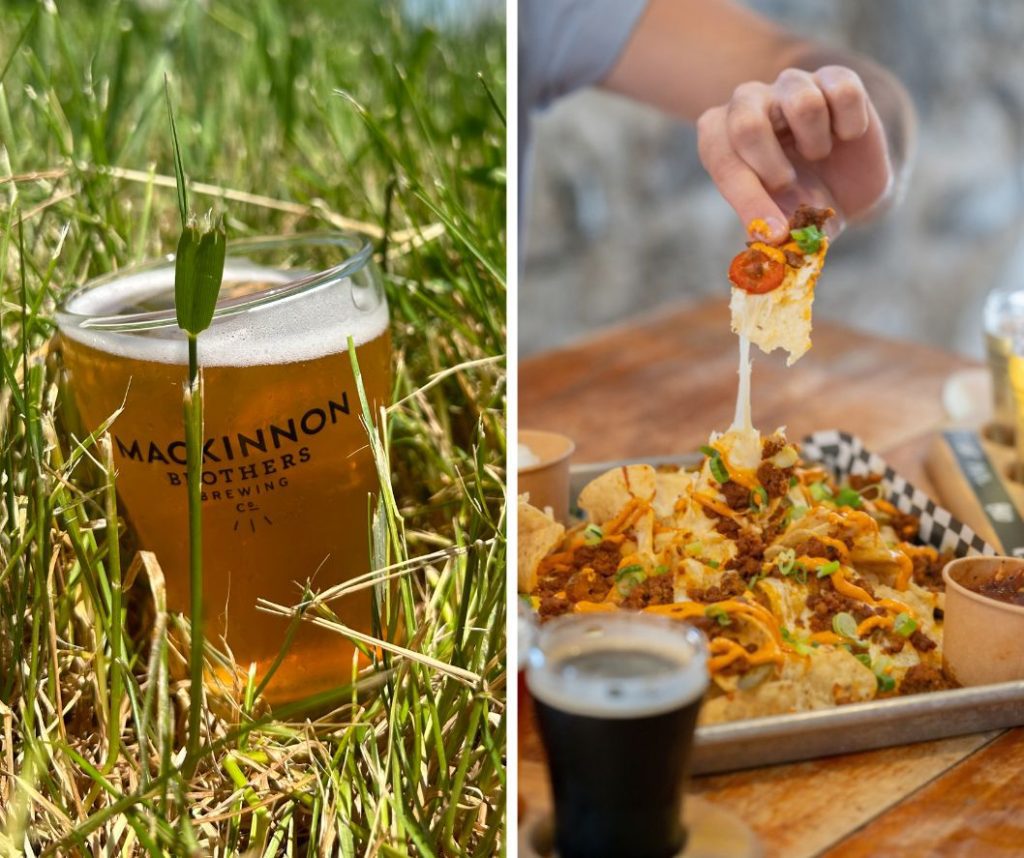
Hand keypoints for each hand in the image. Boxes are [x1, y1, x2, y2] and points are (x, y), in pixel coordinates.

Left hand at [696, 66, 892, 241]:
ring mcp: (789, 86)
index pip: (720, 158)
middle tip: (788, 185)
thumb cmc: (800, 205)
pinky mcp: (832, 77)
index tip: (774, 234)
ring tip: (818, 154)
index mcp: (720, 137)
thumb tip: (766, 246)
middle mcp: (747, 104)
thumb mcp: (781, 226)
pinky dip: (851, 124)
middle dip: (772, 168)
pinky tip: (846, 136)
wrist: (849, 191)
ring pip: (801, 102)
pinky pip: (843, 90)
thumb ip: (770, 235)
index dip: (748, 199)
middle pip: (746, 124)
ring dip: (817, 142)